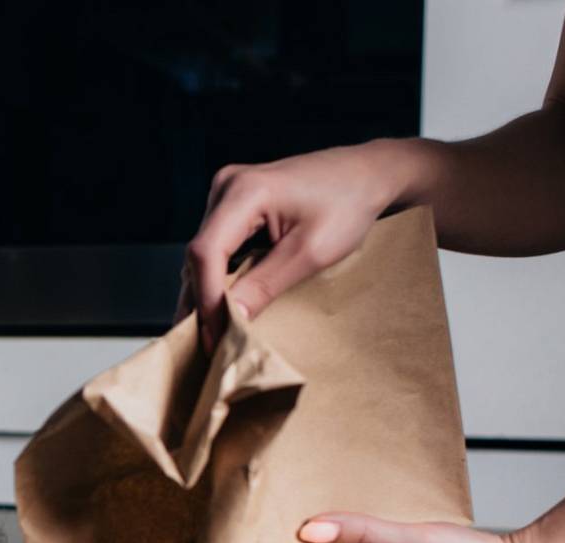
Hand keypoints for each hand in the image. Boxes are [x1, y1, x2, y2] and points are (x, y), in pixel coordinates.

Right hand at [178, 143, 400, 354]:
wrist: (367, 174)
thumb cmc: (348, 204)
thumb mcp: (311, 252)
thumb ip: (265, 285)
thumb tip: (231, 319)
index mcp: (245, 191)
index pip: (207, 252)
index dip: (206, 299)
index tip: (214, 337)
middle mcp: (227, 187)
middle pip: (198, 254)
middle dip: (200, 302)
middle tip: (206, 345)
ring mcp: (227, 194)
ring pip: (202, 254)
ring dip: (204, 293)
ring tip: (209, 333)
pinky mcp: (233, 204)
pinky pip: (215, 247)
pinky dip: (215, 278)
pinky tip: (219, 306)